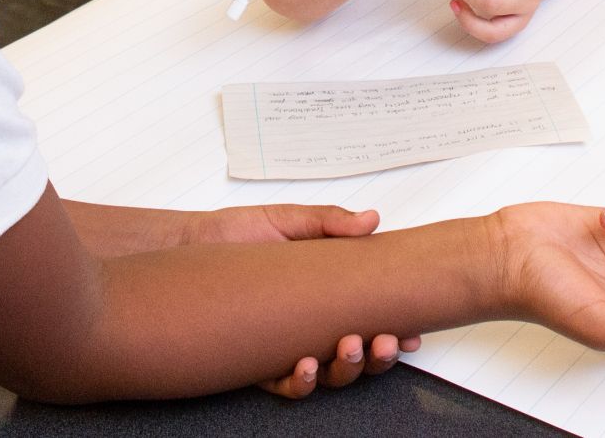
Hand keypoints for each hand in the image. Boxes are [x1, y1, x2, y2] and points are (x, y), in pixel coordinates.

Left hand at [172, 205, 425, 397]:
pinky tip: (306, 366)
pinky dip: (301, 382)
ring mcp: (288, 344)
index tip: (412, 334)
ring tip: (348, 348)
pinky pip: (287, 384)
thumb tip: (371, 220)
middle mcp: (312, 325)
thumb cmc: (239, 233)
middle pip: (358, 354)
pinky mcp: (258, 359)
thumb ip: (331, 222)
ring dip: (347, 369)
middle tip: (385, 341)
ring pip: (330, 375)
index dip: (396, 334)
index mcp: (329, 294)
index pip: (371, 319)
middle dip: (379, 356)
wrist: (192, 245)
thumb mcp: (289, 220)